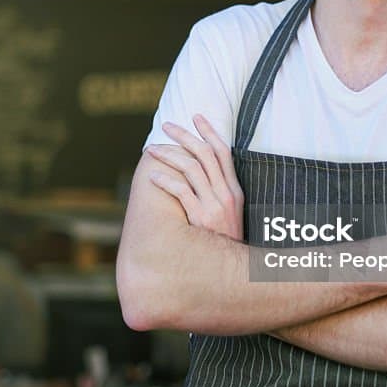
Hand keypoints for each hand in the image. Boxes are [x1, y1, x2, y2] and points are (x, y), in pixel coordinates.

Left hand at [146, 115, 243, 240]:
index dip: (209, 131)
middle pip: (205, 154)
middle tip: (167, 126)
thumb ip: (219, 194)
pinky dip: (166, 181)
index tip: (196, 116)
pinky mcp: (201, 218)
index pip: (223, 151)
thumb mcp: (230, 214)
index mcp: (234, 189)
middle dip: (184, 136)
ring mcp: (215, 205)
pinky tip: (153, 177)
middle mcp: (227, 193)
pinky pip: (182, 192)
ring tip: (152, 150)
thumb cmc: (225, 241)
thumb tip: (200, 175)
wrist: (231, 270)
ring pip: (191, 168)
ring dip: (169, 155)